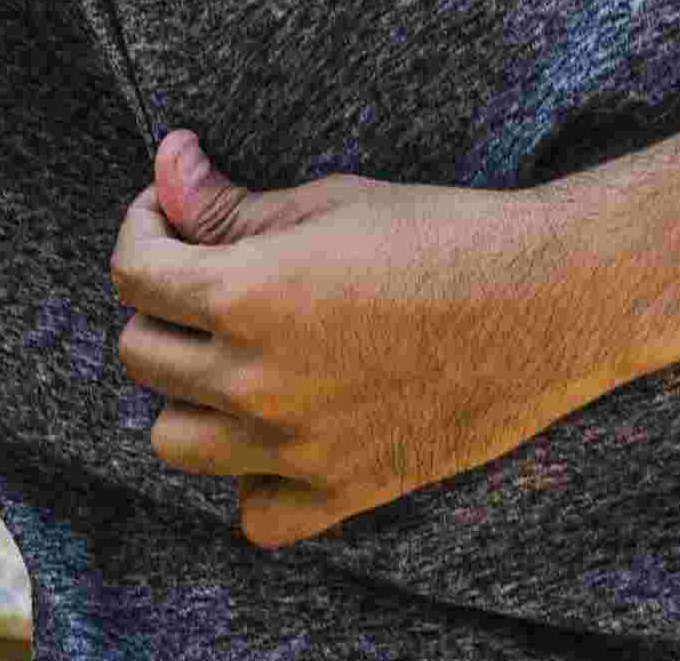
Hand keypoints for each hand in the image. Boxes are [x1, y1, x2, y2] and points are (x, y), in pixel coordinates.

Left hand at [110, 127, 613, 550]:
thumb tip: (166, 165)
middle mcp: (256, 381)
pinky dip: (250, 479)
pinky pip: (253, 514)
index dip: (142, 229)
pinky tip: (276, 432)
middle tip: (204, 276)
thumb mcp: (328, 201)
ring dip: (189, 395)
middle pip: (141, 355)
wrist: (545, 302)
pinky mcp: (340, 492)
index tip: (168, 216)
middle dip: (159, 305)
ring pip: (174, 441)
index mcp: (248, 296)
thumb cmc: (441, 234)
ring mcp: (295, 447)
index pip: (134, 274)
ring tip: (230, 356)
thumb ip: (231, 203)